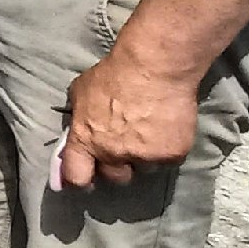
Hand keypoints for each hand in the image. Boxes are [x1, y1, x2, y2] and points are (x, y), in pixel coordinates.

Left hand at [60, 48, 199, 188]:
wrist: (154, 68)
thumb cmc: (113, 74)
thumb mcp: (81, 92)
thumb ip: (79, 117)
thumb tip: (78, 130)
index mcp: (86, 141)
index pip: (77, 177)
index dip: (80, 179)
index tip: (87, 177)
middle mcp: (112, 155)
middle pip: (115, 177)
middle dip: (118, 166)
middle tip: (126, 148)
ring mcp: (143, 158)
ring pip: (144, 169)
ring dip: (145, 157)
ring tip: (150, 133)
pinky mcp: (171, 156)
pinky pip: (168, 161)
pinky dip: (168, 148)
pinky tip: (168, 129)